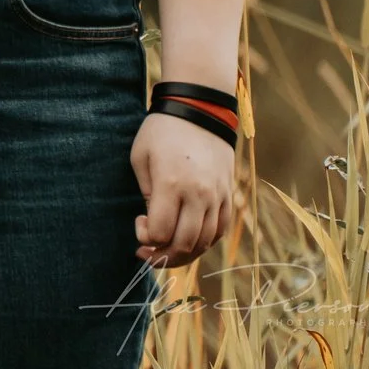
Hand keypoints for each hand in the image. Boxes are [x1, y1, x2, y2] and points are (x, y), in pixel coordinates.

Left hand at [132, 110, 234, 267]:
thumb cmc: (162, 132)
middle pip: (185, 244)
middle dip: (162, 256)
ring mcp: (217, 197)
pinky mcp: (229, 196)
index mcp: (171, 184)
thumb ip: (146, 194)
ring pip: (205, 242)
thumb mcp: (141, 158)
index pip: (160, 232)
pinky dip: (205, 242)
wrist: (200, 112)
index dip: (145, 238)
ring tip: (166, 250)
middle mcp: (198, 195)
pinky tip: (190, 239)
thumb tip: (153, 224)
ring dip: (184, 254)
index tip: (138, 222)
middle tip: (147, 252)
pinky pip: (221, 230)